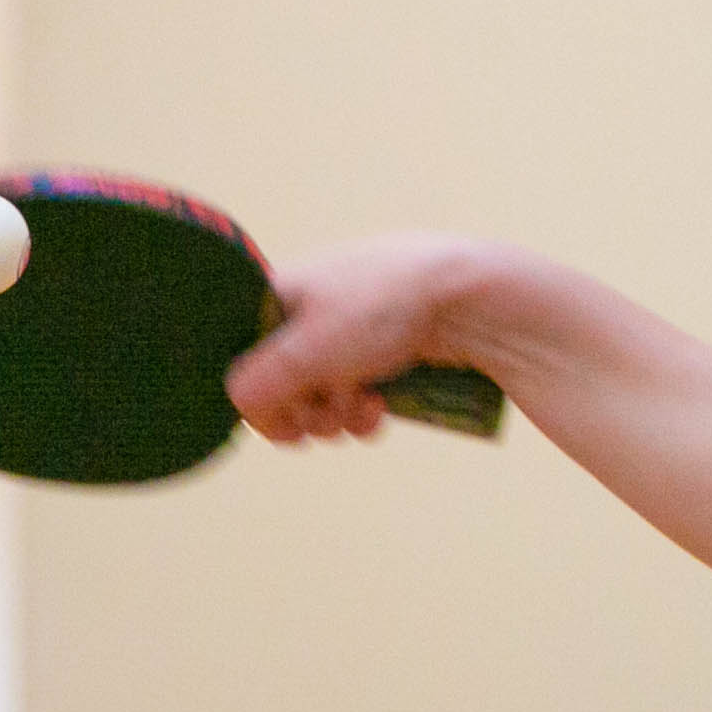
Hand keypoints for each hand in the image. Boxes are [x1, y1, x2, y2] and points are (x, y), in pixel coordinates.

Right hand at [226, 233, 505, 444]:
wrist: (470, 296)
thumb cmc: (384, 308)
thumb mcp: (308, 349)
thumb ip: (257, 385)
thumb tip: (242, 407)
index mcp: (280, 294)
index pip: (241, 359)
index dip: (259, 395)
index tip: (283, 410)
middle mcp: (308, 313)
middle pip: (280, 388)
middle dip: (306, 411)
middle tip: (331, 407)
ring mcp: (347, 335)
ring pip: (319, 401)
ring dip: (338, 416)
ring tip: (366, 404)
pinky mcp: (381, 355)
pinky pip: (354, 401)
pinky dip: (363, 413)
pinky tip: (383, 408)